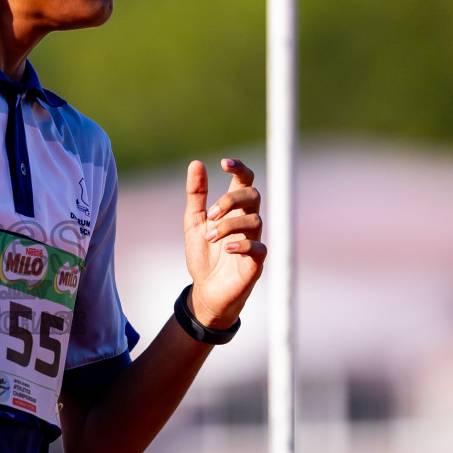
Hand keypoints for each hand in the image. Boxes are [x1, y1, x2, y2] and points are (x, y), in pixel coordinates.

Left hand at [182, 158, 266, 329]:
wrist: (206, 290)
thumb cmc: (204, 254)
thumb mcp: (193, 222)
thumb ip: (196, 194)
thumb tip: (196, 163)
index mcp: (234, 209)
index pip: (246, 181)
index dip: (240, 168)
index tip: (224, 163)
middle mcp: (247, 221)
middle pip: (253, 195)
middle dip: (231, 199)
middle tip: (211, 214)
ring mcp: (254, 240)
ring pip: (255, 220)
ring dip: (229, 225)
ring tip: (210, 237)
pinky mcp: (256, 262)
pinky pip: (259, 247)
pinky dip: (242, 244)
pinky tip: (227, 248)